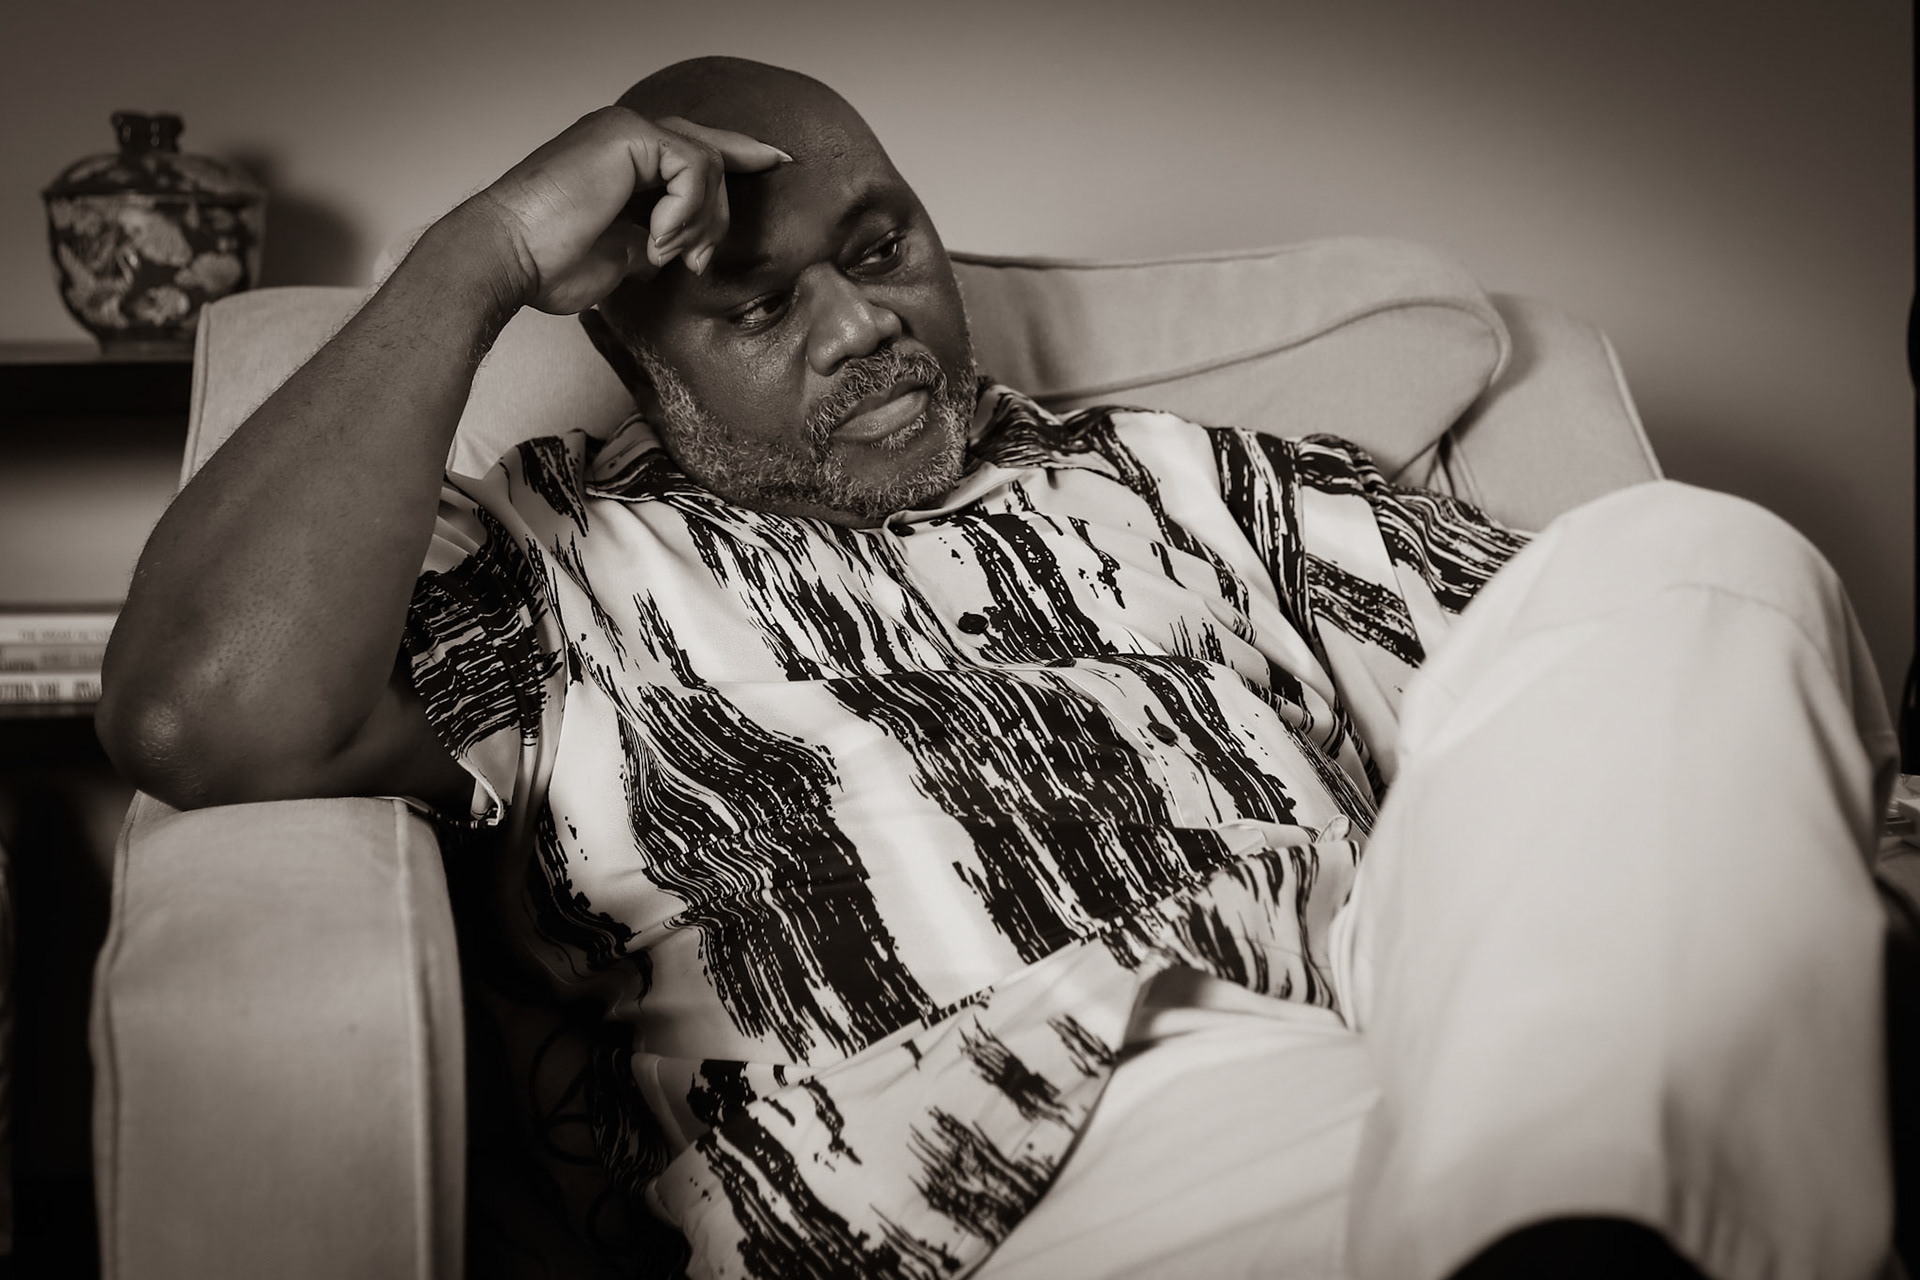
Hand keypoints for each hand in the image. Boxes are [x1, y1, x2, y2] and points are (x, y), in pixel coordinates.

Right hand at [463, 105, 788, 315]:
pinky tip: (657, 240)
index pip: (694, 147)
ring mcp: (625, 130)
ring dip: (697, 221)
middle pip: (710, 150)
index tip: (779, 161)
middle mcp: (623, 134)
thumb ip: (651, 241)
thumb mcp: (618, 256)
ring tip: (663, 254)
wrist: (508, 258)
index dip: (741, 153)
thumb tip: (671, 249)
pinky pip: (694, 168)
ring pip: (708, 164)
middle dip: (723, 206)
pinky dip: (685, 212)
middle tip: (701, 257)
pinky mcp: (627, 135)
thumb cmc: (547, 263)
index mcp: (620, 158)